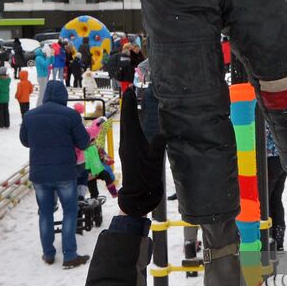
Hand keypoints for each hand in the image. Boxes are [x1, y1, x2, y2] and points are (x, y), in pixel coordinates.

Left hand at [117, 89, 166, 216]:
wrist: (137, 195)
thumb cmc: (146, 178)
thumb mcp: (155, 161)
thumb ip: (158, 146)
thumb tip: (162, 134)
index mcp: (132, 141)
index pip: (129, 118)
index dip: (129, 103)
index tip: (129, 90)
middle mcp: (126, 142)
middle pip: (125, 119)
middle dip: (127, 105)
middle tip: (130, 92)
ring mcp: (125, 147)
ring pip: (125, 126)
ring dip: (128, 113)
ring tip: (131, 103)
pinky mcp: (127, 152)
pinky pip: (127, 132)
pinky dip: (130, 123)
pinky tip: (134, 123)